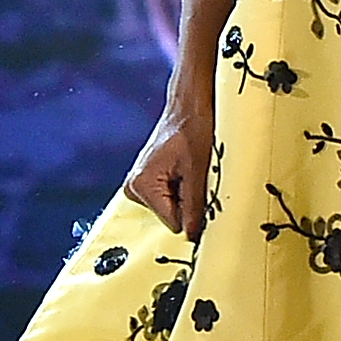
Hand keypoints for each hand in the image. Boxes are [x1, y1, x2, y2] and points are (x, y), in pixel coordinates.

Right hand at [123, 95, 214, 239]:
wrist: (188, 106)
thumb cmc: (193, 130)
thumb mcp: (198, 171)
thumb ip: (194, 205)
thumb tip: (192, 233)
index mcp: (142, 186)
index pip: (171, 221)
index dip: (193, 215)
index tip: (208, 205)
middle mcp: (133, 187)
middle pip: (169, 214)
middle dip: (188, 203)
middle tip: (200, 180)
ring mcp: (138, 183)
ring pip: (170, 205)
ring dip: (186, 195)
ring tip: (193, 171)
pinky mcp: (146, 178)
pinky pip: (169, 194)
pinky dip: (182, 188)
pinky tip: (188, 170)